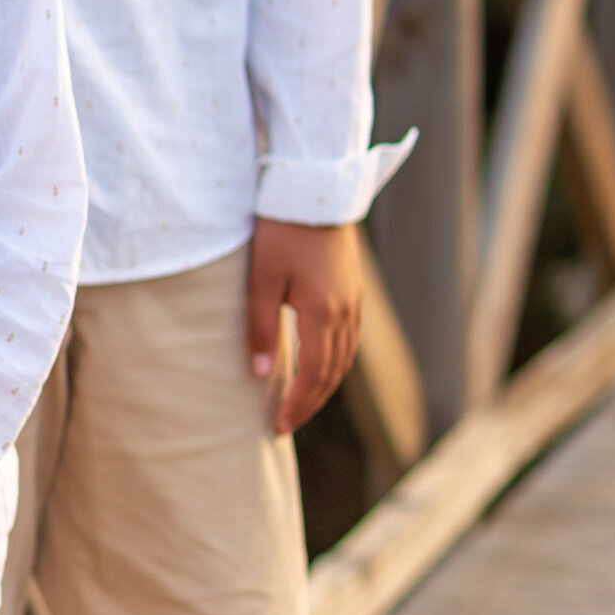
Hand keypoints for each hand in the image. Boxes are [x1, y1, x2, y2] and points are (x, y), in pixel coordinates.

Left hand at [247, 217, 363, 434]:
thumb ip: (261, 326)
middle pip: (333, 372)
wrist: (313, 188)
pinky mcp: (352, 289)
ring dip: (324, 385)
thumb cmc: (280, 230)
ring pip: (344, 357)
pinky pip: (348, 338)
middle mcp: (346, 311)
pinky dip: (333, 361)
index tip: (278, 426)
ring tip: (300, 402)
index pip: (314, 374)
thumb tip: (262, 373)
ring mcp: (353, 300)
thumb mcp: (261, 278)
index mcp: (324, 312)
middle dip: (311, 402)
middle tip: (286, 424)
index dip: (298, 403)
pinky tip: (317, 365)